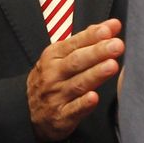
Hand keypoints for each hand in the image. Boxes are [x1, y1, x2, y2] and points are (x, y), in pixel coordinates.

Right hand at [27, 18, 123, 142]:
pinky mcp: (61, 116)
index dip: (92, 36)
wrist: (26, 109)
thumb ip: (85, 41)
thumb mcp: (61, 57)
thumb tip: (110, 26)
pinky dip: (83, 104)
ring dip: (95, 74)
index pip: (74, 44)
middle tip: (117, 45)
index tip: (109, 30)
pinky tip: (94, 97)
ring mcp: (56, 95)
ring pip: (77, 84)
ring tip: (112, 66)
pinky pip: (73, 109)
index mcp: (52, 56)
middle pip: (76, 61)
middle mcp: (53, 74)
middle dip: (97, 52)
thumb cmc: (51, 79)